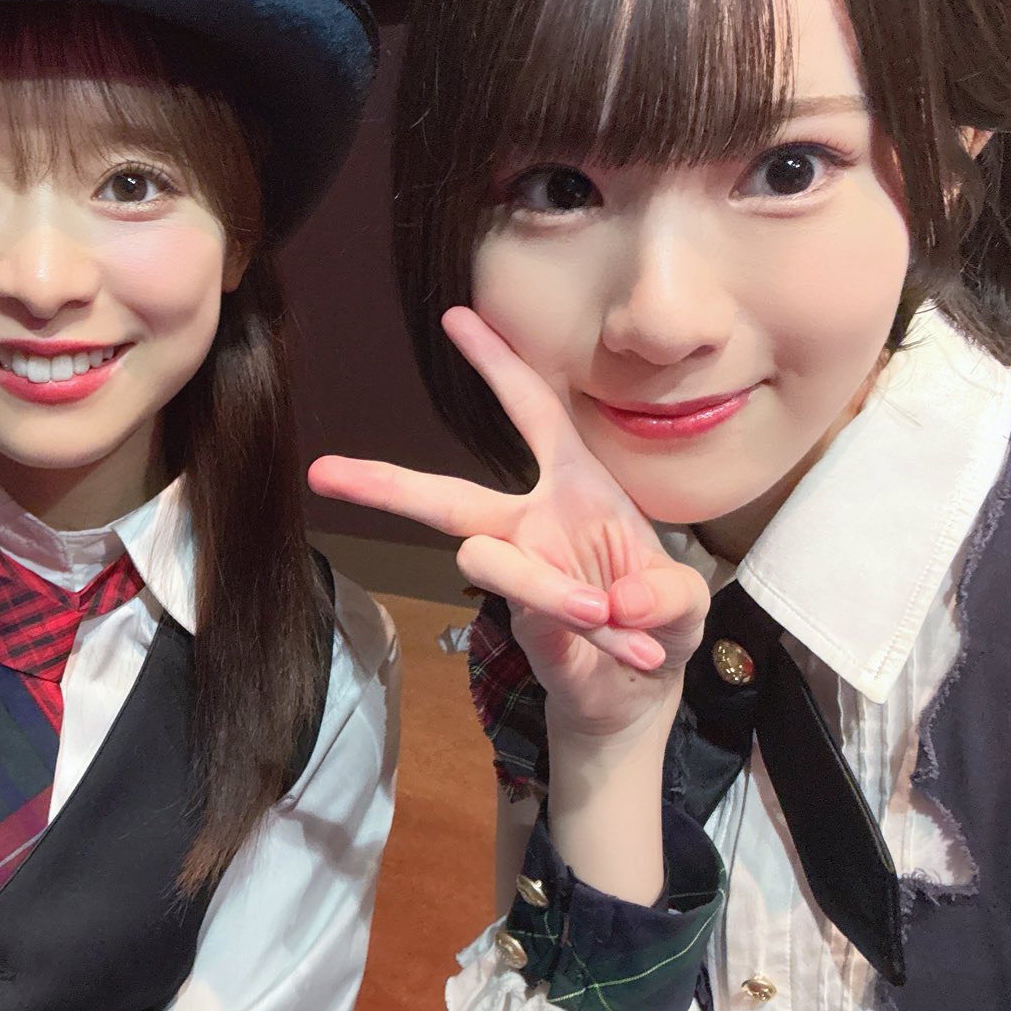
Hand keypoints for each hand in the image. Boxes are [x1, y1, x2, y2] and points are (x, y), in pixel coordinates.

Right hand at [308, 307, 707, 737]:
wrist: (640, 693)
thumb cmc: (660, 622)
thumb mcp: (685, 602)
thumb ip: (665, 596)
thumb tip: (618, 600)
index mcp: (576, 489)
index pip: (533, 412)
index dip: (498, 366)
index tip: (455, 318)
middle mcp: (532, 525)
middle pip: (448, 500)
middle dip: (386, 483)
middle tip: (324, 473)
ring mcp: (517, 576)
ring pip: (490, 562)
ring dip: (548, 586)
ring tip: (607, 617)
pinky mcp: (518, 625)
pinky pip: (535, 619)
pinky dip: (590, 637)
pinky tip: (633, 650)